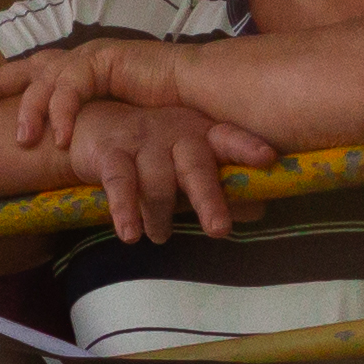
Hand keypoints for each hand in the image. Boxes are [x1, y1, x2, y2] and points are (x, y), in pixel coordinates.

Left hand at [0, 39, 188, 149]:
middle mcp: (82, 59)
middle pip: (29, 67)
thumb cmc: (165, 114)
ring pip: (46, 77)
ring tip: (22, 140)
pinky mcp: (105, 58)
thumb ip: (90, 130)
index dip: (4, 82)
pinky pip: (73, 83)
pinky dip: (62, 109)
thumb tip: (63, 153)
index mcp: (82, 72)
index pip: (35, 74)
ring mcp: (92, 55)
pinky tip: (58, 135)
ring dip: (31, 109)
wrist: (200, 95)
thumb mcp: (115, 125)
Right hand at [65, 101, 274, 243]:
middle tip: (218, 230)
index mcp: (203, 135)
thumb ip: (222, 190)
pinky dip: (125, 211)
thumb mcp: (191, 169)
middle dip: (208, 198)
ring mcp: (143, 140)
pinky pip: (120, 183)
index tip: (267, 159)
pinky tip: (130, 235)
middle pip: (196, 166)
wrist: (96, 127)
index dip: (247, 148)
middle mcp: (177, 133)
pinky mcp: (111, 152)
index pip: (230, 138)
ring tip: (161, 236)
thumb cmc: (157, 155)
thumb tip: (257, 211)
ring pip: (158, 182)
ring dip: (161, 215)